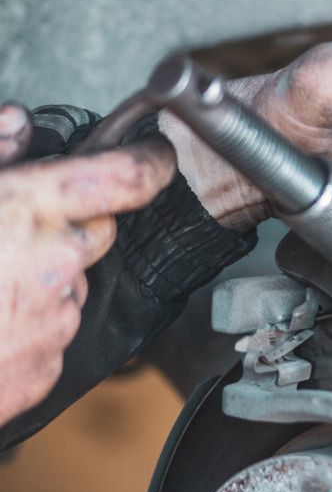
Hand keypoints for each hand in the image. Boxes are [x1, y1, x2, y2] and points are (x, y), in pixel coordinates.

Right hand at [0, 103, 174, 428]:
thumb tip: (17, 123)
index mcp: (30, 211)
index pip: (126, 179)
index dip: (148, 164)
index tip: (155, 157)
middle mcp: (56, 265)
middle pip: (99, 232)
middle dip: (72, 226)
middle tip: (16, 231)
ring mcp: (54, 321)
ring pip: (72, 284)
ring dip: (46, 278)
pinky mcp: (46, 368)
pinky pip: (53, 334)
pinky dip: (29, 325)